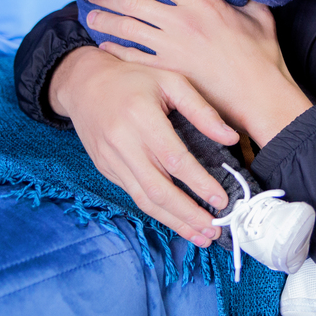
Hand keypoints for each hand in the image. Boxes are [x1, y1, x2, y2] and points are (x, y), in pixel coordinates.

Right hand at [49, 46, 234, 246]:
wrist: (84, 83)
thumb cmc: (133, 79)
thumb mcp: (170, 81)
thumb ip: (201, 110)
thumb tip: (231, 138)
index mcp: (142, 118)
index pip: (175, 159)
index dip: (199, 183)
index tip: (221, 200)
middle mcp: (123, 143)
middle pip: (158, 189)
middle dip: (188, 214)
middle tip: (214, 230)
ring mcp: (112, 160)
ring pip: (144, 200)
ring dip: (174, 222)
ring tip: (200, 236)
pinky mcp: (106, 170)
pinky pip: (134, 195)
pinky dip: (157, 212)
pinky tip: (177, 220)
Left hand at [86, 0, 312, 145]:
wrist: (260, 94)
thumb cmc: (263, 56)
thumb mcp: (258, 14)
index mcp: (200, 1)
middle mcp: (180, 21)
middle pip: (133, 1)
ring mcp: (171, 48)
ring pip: (128, 28)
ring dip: (106, 20)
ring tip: (91, 15)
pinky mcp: (168, 71)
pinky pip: (133, 57)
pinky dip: (116, 51)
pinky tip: (104, 47)